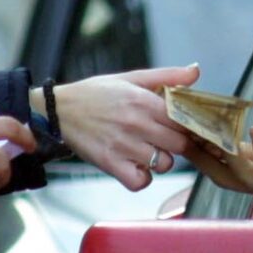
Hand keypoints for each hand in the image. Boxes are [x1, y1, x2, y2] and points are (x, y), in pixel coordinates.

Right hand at [48, 64, 198, 191]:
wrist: (58, 110)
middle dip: (176, 144)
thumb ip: (166, 76)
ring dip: (160, 162)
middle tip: (165, 140)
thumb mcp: (130, 77)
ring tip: (148, 152)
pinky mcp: (109, 163)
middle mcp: (136, 123)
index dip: (188, 125)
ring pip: (163, 164)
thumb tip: (195, 71)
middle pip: (179, 144)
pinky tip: (136, 167)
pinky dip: (141, 179)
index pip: (183, 119)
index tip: (182, 127)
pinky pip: (140, 181)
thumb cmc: (95, 94)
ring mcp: (123, 145)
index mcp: (143, 100)